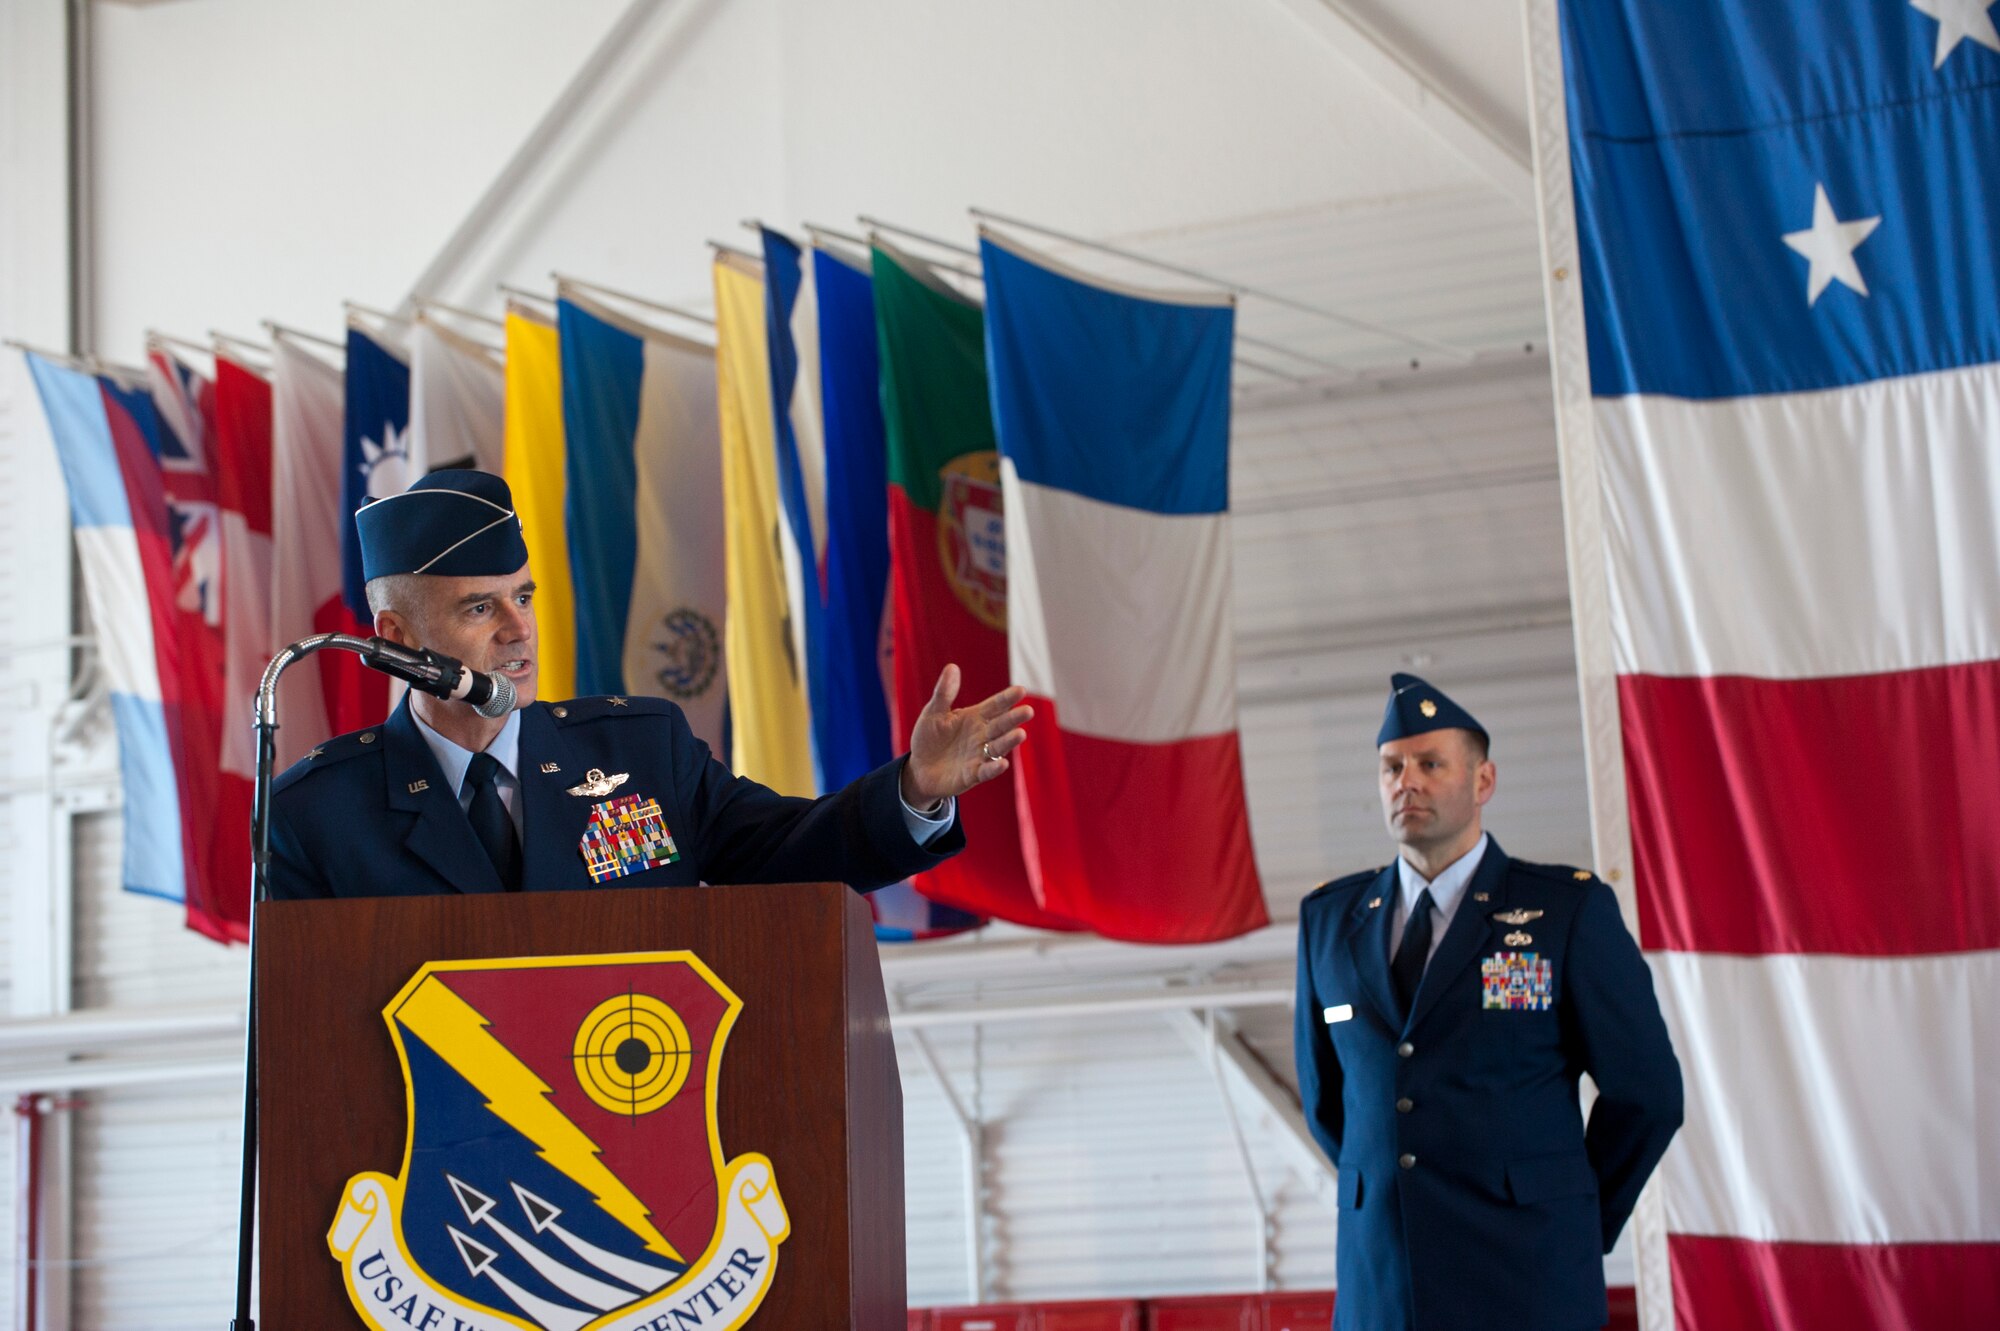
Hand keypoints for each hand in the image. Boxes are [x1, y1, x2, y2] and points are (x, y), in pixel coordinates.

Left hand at [901, 664, 1032, 806]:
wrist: (918, 768)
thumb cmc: (928, 738)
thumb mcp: (933, 712)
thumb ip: (944, 692)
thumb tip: (952, 666)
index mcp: (975, 717)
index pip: (995, 705)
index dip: (1007, 698)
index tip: (1021, 690)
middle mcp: (982, 735)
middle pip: (1001, 725)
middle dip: (1014, 718)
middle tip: (1028, 711)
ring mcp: (979, 755)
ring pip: (998, 747)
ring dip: (1009, 741)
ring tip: (1020, 734)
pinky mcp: (973, 775)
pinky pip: (986, 771)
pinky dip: (995, 768)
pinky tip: (1003, 763)